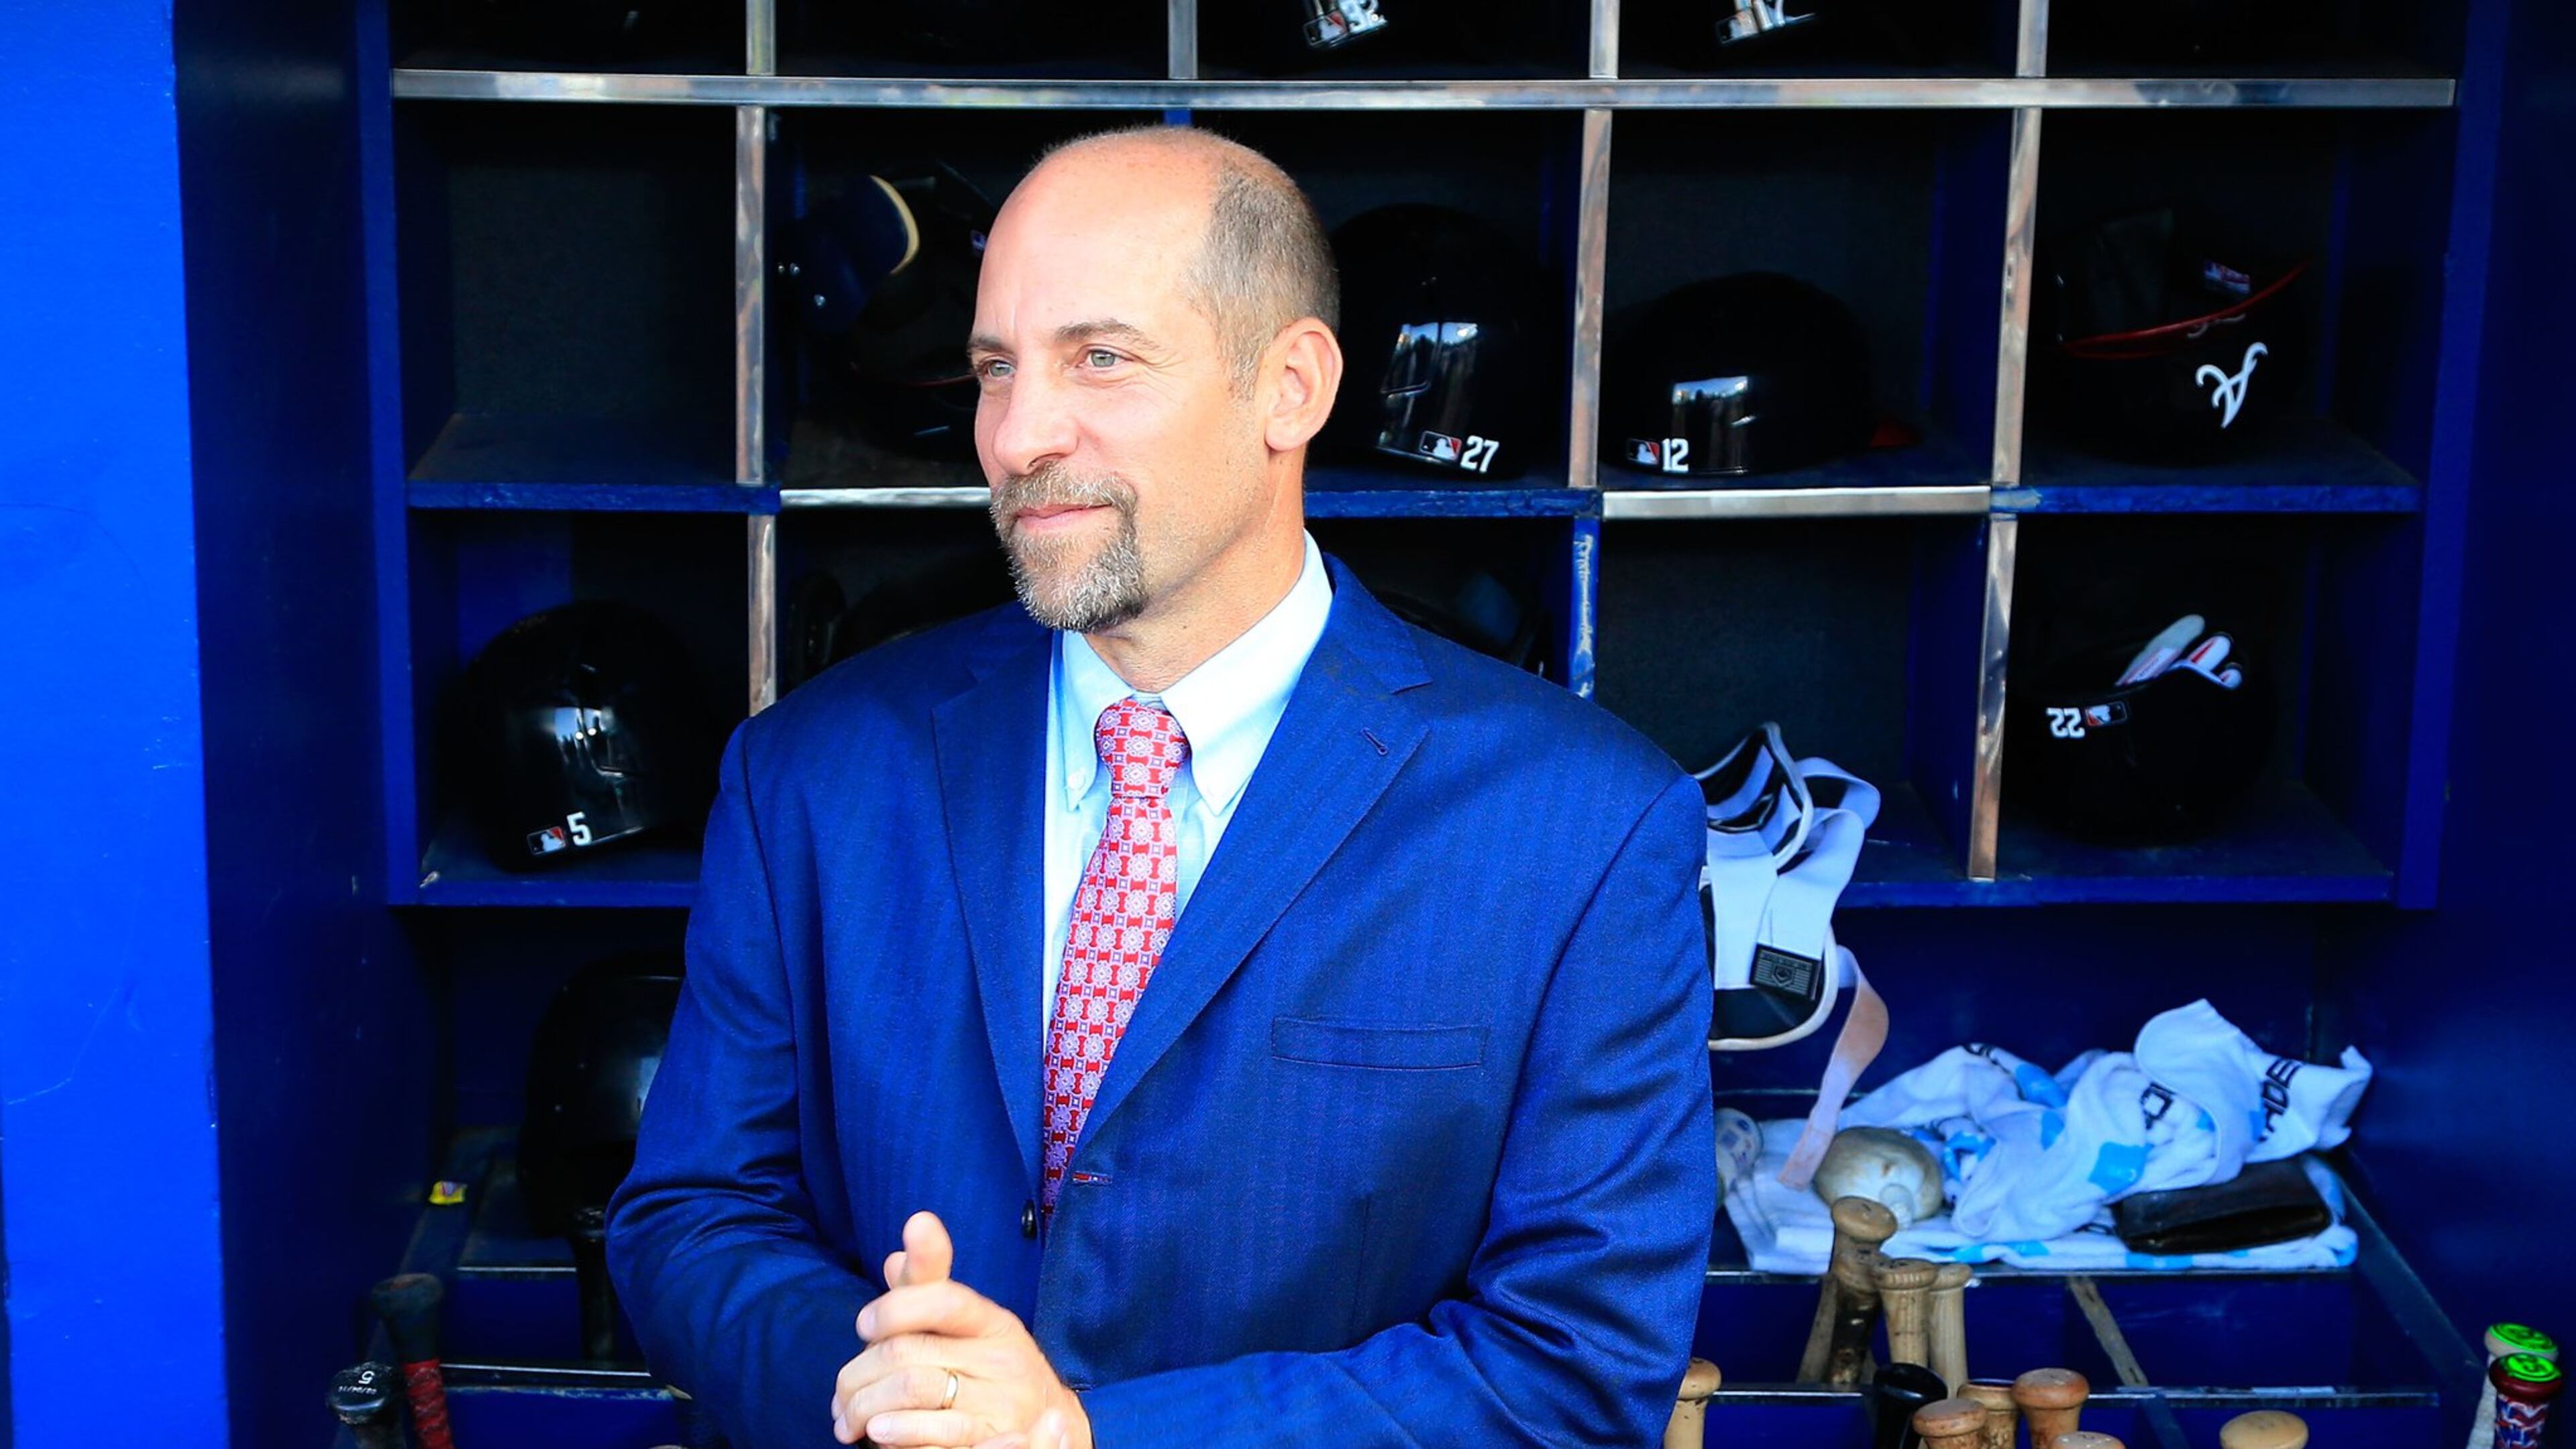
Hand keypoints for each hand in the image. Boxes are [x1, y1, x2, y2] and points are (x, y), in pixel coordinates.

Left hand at [830, 1212, 1091, 1448]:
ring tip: (848, 1420)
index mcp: (994, 1322)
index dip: (894, 1308)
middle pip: (911, 1349)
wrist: (1041, 1425)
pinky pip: (939, 1430)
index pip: (944, 1297)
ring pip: (913, 1387)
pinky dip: (900, 1430)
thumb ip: (927, 1293)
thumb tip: (894, 1258)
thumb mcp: (963, 1330)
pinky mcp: (994, 1437)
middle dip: (860, 1373)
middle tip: (841, 1395)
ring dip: (865, 1406)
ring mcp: (1002, 1400)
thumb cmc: (983, 1374)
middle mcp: (1003, 1357)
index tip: (864, 1326)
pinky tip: (877, 1431)